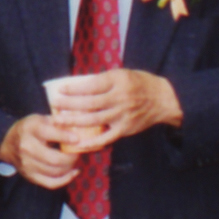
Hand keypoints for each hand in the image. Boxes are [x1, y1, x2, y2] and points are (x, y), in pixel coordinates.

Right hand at [0, 114, 96, 189]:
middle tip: (77, 153)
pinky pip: (51, 183)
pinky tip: (73, 172)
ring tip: (74, 160)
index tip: (77, 139)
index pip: (50, 134)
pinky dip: (66, 179)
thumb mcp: (42, 119)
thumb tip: (80, 127)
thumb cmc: (30, 129)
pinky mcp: (29, 176)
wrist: (8, 143)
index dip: (66, 137)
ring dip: (70, 167)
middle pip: (55, 159)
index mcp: (31, 129)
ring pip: (55, 172)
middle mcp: (27, 148)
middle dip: (71, 158)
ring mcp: (27, 164)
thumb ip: (59, 121)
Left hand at [44, 67, 182, 146]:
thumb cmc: (139, 84)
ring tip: (59, 121)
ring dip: (74, 121)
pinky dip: (91, 142)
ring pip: (93, 120)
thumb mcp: (122, 74)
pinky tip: (78, 143)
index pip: (91, 85)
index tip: (60, 90)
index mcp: (118, 81)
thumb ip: (102, 80)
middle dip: (69, 105)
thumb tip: (76, 86)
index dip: (74, 89)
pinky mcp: (125, 129)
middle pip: (89, 103)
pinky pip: (106, 138)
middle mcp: (119, 98)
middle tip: (54, 105)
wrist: (163, 100)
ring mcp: (122, 115)